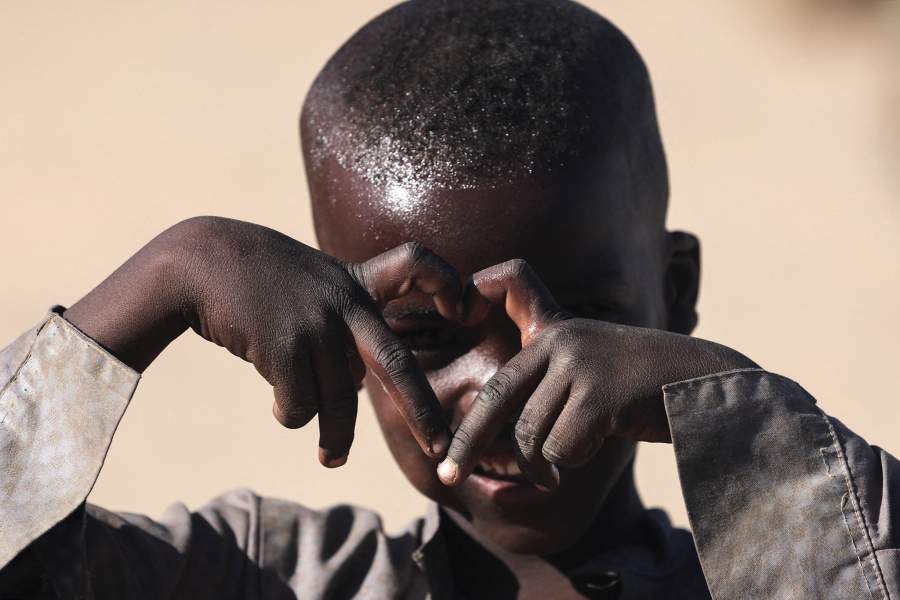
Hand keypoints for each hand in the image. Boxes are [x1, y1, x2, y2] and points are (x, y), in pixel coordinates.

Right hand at [66, 217, 460, 465]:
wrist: (199, 261)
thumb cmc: (257, 276)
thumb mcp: (313, 280)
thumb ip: (343, 322)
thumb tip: (356, 384)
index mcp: (356, 281)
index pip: (416, 262)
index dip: (445, 281)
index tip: (458, 307)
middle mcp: (345, 303)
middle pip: (397, 365)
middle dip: (423, 412)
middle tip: (440, 448)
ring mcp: (317, 325)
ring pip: (340, 401)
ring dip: (336, 439)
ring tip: (332, 459)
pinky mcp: (285, 347)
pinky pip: (299, 406)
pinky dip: (291, 416)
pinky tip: (278, 407)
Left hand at [437, 259, 755, 487]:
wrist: (712, 387)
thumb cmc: (646, 390)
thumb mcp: (590, 376)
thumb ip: (547, 391)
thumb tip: (500, 442)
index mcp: (556, 330)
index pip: (500, 343)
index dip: (472, 336)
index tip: (451, 365)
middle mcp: (563, 339)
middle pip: (498, 399)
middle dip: (469, 444)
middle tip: (449, 477)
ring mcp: (582, 363)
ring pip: (530, 435)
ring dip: (542, 466)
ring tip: (561, 469)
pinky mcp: (601, 393)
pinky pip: (560, 448)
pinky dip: (572, 463)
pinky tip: (596, 449)